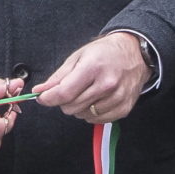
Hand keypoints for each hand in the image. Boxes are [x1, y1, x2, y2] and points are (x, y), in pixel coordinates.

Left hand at [37, 31, 151, 124]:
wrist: (135, 53)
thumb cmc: (105, 53)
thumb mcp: (78, 57)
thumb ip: (58, 77)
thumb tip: (39, 91)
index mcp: (93, 68)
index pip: (65, 93)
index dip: (48, 99)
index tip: (42, 98)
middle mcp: (107, 84)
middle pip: (72, 107)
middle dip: (64, 101)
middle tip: (71, 89)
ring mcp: (117, 98)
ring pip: (82, 115)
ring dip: (79, 107)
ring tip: (87, 91)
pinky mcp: (124, 108)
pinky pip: (97, 120)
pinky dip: (92, 113)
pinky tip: (96, 99)